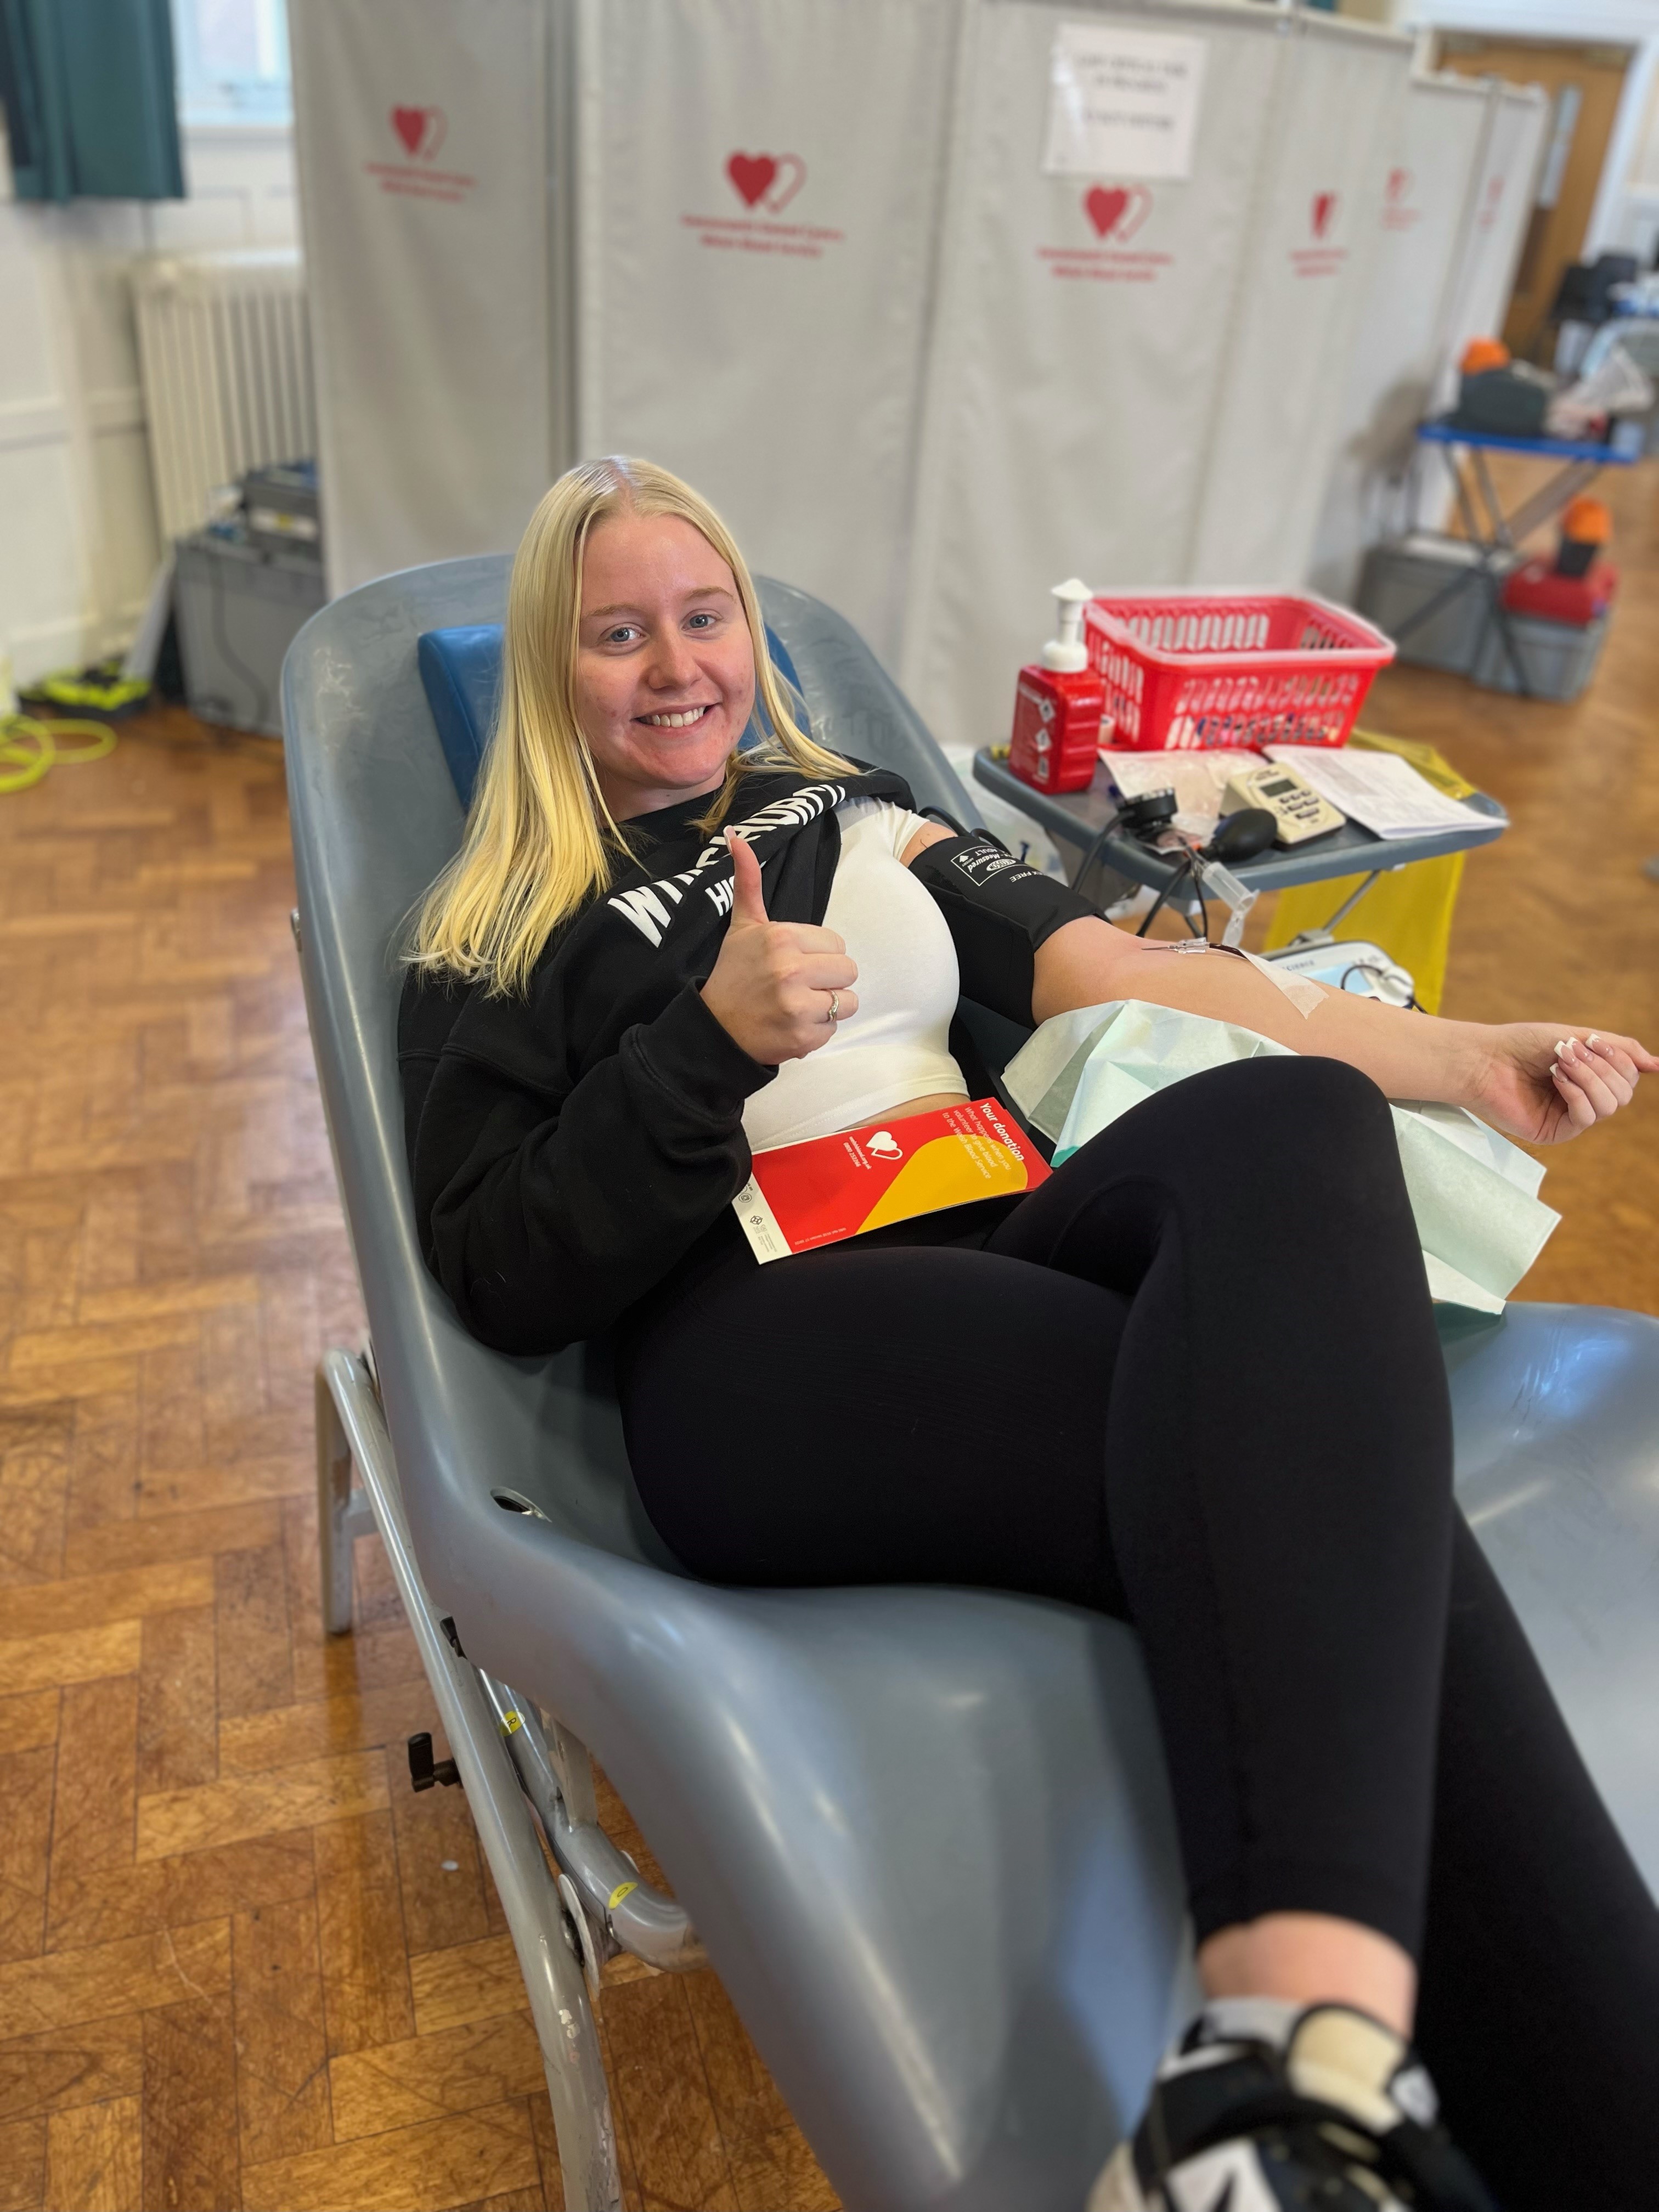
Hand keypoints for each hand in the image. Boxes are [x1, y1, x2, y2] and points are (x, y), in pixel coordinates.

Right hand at [700, 830, 857, 1064]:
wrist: (714, 1029)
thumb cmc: (734, 975)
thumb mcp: (742, 926)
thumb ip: (748, 882)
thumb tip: (737, 835)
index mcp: (782, 938)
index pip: (837, 944)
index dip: (819, 956)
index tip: (793, 964)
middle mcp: (791, 969)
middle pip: (848, 971)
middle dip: (828, 981)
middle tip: (798, 987)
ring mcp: (798, 1005)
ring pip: (847, 1001)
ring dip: (827, 1007)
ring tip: (798, 1006)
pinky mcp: (804, 1037)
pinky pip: (834, 1029)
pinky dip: (816, 1031)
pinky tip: (792, 1025)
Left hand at [1469, 1025, 1657, 1145]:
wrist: (1484, 1058)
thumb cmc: (1524, 1044)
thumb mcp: (1578, 1036)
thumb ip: (1620, 1050)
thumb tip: (1658, 1065)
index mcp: (1591, 1077)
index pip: (1628, 1076)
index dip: (1617, 1058)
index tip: (1592, 1040)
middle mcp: (1584, 1099)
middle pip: (1624, 1093)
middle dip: (1602, 1068)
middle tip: (1572, 1051)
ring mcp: (1570, 1117)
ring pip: (1610, 1106)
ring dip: (1589, 1078)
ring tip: (1561, 1062)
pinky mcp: (1555, 1131)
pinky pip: (1586, 1117)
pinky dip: (1576, 1093)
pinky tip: (1556, 1079)